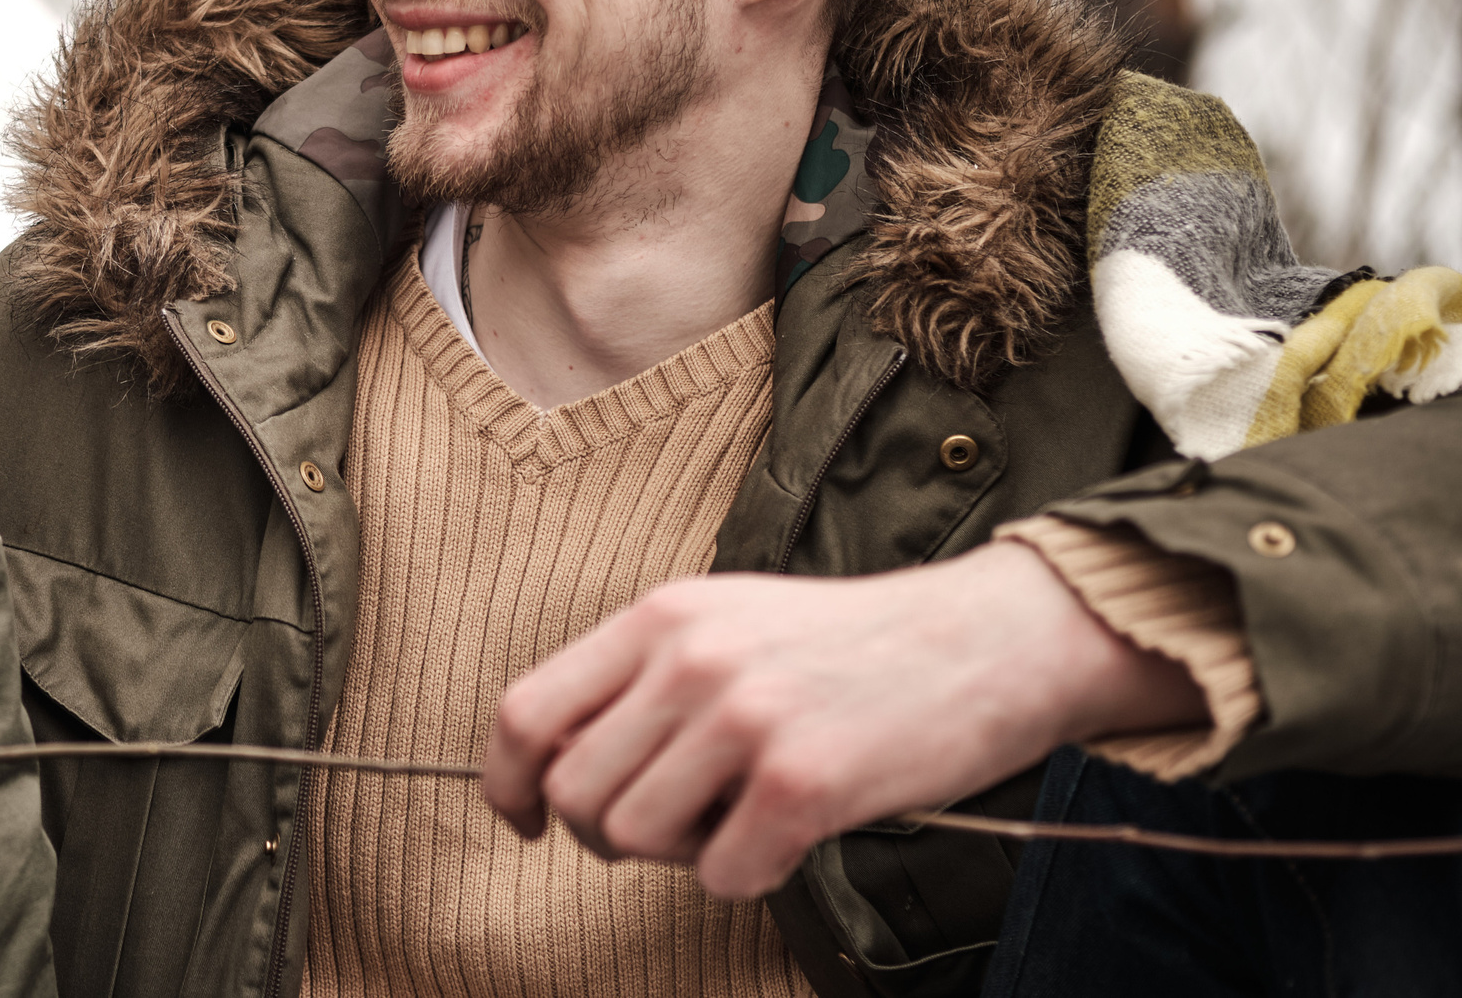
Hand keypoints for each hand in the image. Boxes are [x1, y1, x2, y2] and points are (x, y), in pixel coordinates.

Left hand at [481, 543, 1210, 897]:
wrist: (987, 640)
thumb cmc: (851, 645)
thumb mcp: (726, 622)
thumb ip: (644, 678)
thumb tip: (561, 765)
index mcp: (658, 617)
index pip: (522, 710)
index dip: (507, 781)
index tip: (527, 819)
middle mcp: (688, 660)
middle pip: (572, 790)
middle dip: (606, 832)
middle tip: (675, 824)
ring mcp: (742, 718)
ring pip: (631, 838)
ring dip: (679, 852)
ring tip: (741, 816)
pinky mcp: (801, 781)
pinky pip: (719, 876)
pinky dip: (748, 875)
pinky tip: (790, 835)